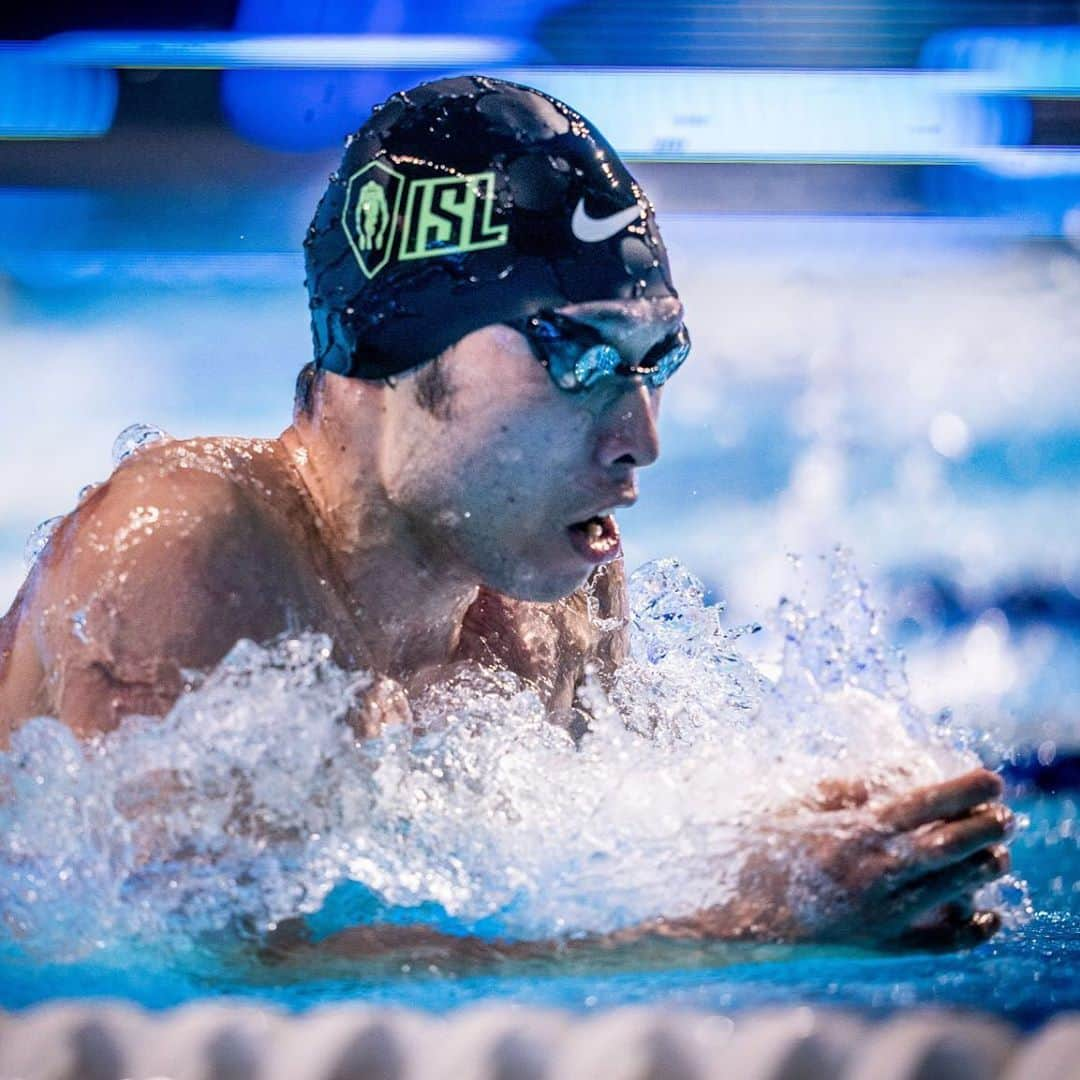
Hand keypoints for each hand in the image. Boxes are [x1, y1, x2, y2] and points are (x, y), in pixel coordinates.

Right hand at [662, 768, 1012, 948]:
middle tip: (1007, 816)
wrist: (737, 912)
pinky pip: (939, 942)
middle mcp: (872, 871)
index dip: (963, 791)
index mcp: (852, 831)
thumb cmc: (759, 849)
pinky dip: (972, 930)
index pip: (923, 804)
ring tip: (999, 853)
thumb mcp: (792, 806)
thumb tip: (883, 776)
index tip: (992, 780)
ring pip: (951, 889)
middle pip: (948, 846)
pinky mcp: (879, 943)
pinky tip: (989, 915)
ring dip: (983, 869)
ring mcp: (879, 911)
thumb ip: (840, 790)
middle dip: (986, 828)